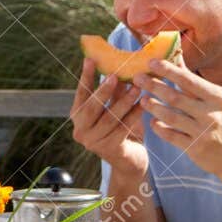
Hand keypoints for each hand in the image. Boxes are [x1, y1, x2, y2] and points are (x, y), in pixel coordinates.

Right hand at [71, 57, 147, 182]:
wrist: (129, 161)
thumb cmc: (122, 129)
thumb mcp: (115, 107)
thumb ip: (113, 90)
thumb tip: (117, 64)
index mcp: (77, 117)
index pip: (81, 94)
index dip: (85, 77)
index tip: (90, 59)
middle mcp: (81, 131)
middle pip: (91, 107)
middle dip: (103, 90)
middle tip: (115, 75)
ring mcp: (93, 143)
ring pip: (110, 117)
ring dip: (124, 101)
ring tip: (136, 87)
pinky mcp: (109, 150)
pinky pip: (123, 128)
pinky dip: (134, 114)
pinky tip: (144, 104)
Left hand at [135, 58, 221, 179]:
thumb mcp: (220, 101)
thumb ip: (197, 84)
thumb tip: (177, 59)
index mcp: (218, 98)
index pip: (188, 80)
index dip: (168, 70)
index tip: (151, 62)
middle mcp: (211, 114)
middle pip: (175, 97)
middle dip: (154, 86)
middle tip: (137, 78)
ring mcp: (202, 132)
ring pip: (171, 116)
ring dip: (153, 107)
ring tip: (143, 99)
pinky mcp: (195, 148)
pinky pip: (171, 136)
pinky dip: (160, 128)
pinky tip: (152, 122)